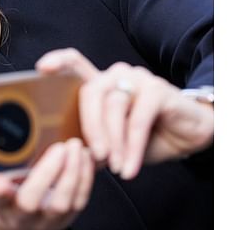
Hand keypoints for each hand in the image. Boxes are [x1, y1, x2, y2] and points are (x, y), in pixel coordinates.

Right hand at [0, 138, 94, 229]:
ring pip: (60, 203)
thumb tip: (2, 146)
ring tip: (76, 148)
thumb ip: (3, 173)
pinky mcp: (67, 219)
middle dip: (47, 173)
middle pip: (31, 202)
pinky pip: (79, 200)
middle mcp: (22, 218)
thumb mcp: (0, 186)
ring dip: (71, 172)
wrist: (24, 228)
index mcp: (2, 206)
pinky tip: (86, 158)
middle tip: (59, 147)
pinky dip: (84, 177)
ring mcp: (46, 221)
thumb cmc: (11, 198)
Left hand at [35, 48, 213, 179]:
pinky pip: (138, 119)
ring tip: (116, 166)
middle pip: (90, 93)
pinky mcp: (158, 90)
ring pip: (114, 107)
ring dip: (114, 142)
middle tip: (96, 156)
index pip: (75, 63)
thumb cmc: (146, 136)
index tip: (41, 69)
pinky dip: (132, 146)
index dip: (58, 62)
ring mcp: (137, 79)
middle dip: (90, 128)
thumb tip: (64, 157)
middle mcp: (116, 75)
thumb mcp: (112, 142)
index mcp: (100, 83)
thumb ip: (89, 142)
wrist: (187, 136)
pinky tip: (129, 166)